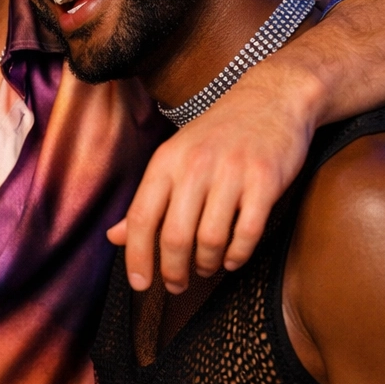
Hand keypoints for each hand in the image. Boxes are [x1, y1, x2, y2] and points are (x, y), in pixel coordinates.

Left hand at [108, 59, 319, 292]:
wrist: (270, 99)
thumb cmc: (216, 135)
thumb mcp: (174, 159)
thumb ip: (147, 200)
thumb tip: (114, 237)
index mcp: (166, 162)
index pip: (142, 218)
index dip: (137, 256)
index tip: (140, 284)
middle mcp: (194, 166)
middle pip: (175, 236)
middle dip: (172, 270)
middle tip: (176, 285)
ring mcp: (231, 173)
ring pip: (210, 239)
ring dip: (206, 263)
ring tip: (205, 267)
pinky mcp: (265, 180)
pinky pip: (247, 232)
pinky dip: (237, 255)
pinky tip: (232, 259)